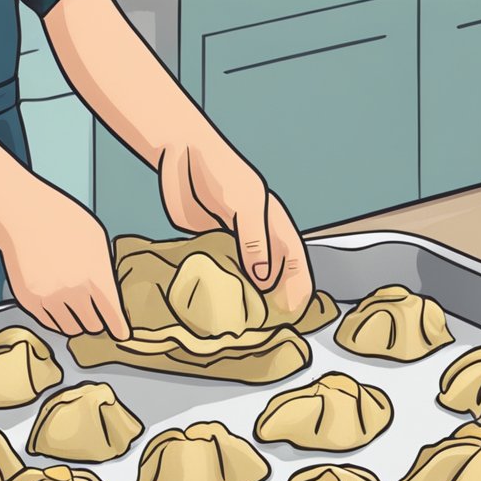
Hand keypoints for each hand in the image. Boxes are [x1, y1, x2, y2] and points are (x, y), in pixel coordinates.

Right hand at [0, 189, 129, 339]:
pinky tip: (58, 307)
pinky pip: (49, 323)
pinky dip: (56, 319)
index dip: (118, 328)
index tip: (120, 333)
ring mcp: (50, 298)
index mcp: (96, 275)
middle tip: (94, 315)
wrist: (23, 215)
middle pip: (92, 326)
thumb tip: (107, 292)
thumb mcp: (96, 239)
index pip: (112, 315)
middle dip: (96, 322)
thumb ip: (103, 268)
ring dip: (76, 322)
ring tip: (75, 310)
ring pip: (70, 329)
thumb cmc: (62, 221)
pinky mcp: (30, 301)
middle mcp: (74, 291)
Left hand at [158, 138, 312, 315]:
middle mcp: (257, 235)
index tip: (294, 312)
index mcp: (274, 223)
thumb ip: (255, 241)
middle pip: (273, 273)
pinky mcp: (208, 243)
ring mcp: (232, 241)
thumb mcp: (246, 205)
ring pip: (246, 275)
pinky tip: (214, 305)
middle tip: (268, 326)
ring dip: (247, 297)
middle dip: (274, 298)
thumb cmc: (221, 173)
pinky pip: (218, 270)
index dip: (299, 286)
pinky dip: (220, 288)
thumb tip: (265, 279)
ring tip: (244, 324)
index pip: (295, 260)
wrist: (182, 153)